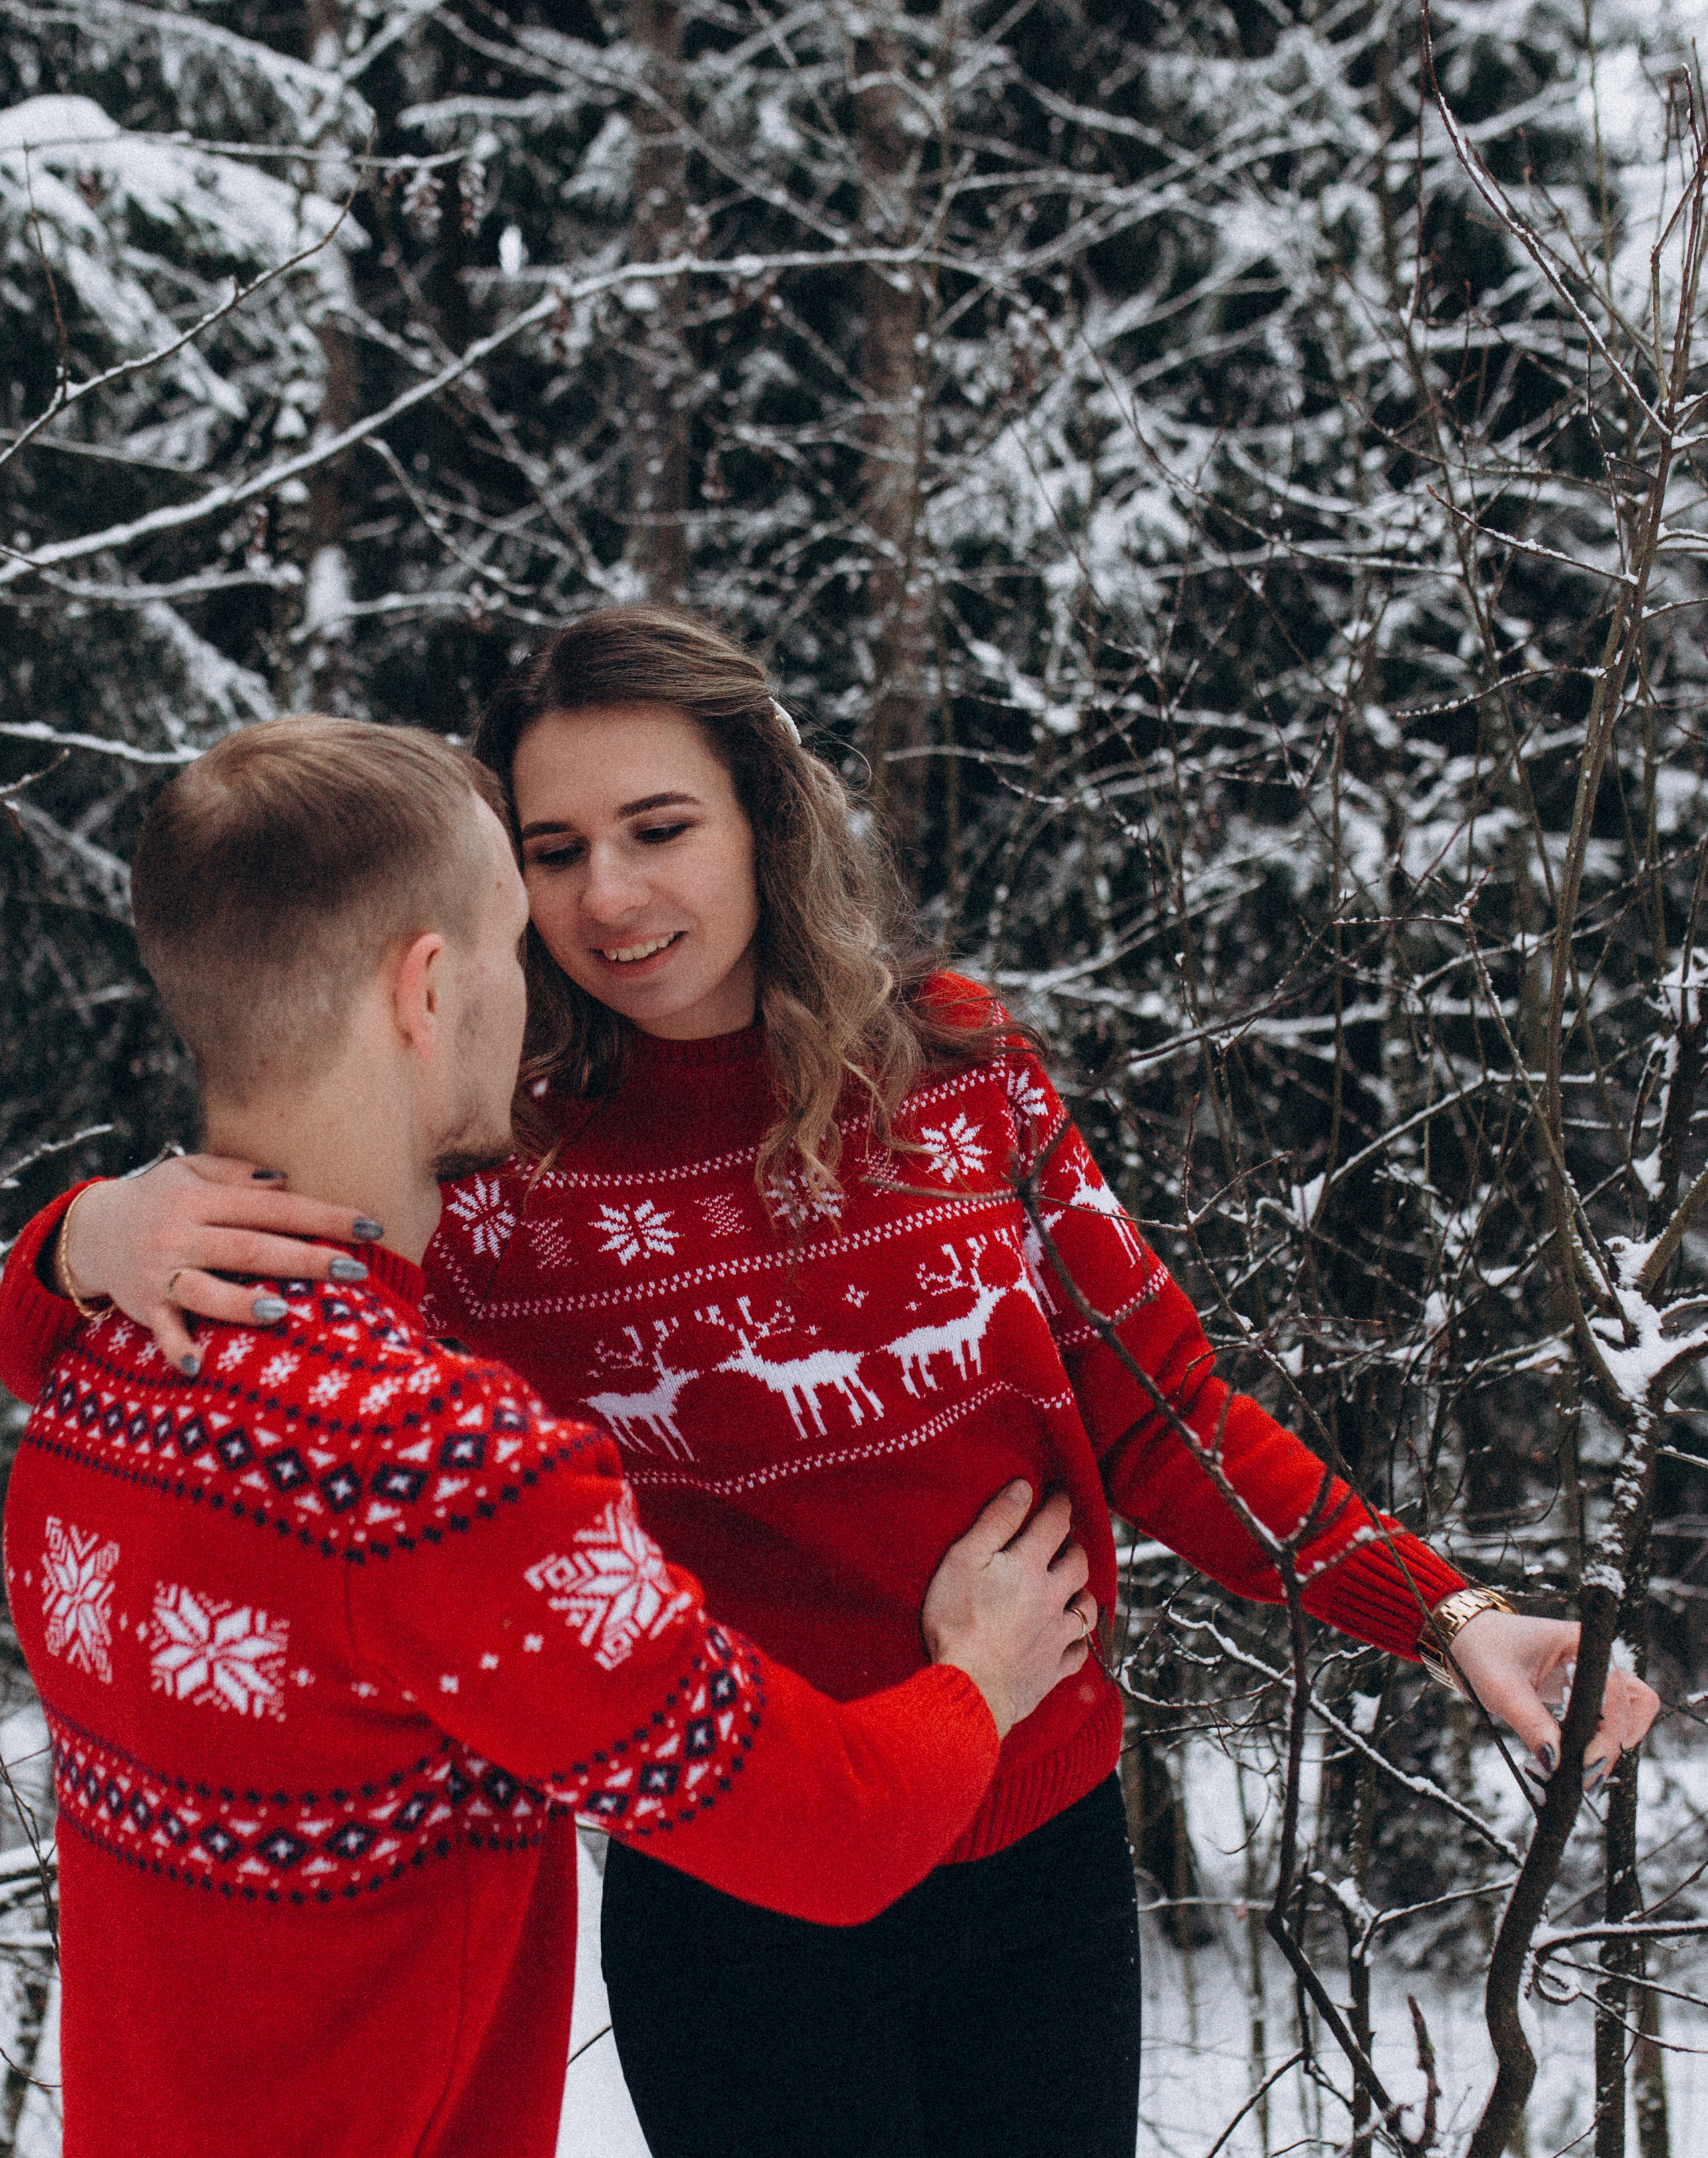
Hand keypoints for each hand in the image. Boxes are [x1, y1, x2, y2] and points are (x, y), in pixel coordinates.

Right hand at [59, 1156, 380, 1373]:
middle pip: (250, 1248)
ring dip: (242, 1302)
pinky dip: (178, 1348)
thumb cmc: (160, 1198)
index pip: (274, 1207)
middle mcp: (181, 1234)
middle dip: (306, 1258)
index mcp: (201, 1199)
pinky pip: (163, 1330)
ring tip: (283, 1310)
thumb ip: (237, 1175)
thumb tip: (285, 1180)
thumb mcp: (191, 1171)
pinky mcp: (143, 1307)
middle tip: (358, 1270)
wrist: (89, 1229)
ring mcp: (161, 1273)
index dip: (323, 1215)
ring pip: (206, 1289)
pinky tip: (198, 1366)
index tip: (371, 1227)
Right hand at [921, 1482, 1094, 1740]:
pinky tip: (1072, 1638)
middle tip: (1064, 1540)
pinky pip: (1079, 1652)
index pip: (1054, 1524)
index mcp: (1029, 1566)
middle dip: (1073, 1546)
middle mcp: (1051, 1597)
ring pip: (1086, 1606)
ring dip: (1082, 1591)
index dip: (1058, 1504)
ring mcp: (1056, 1635)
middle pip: (1078, 1563)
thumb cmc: (958, 1621)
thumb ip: (995, 1521)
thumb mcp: (964, 1559)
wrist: (969, 1686)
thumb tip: (1023, 1488)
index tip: (1058, 1495)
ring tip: (1073, 1586)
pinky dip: (1079, 1641)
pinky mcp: (1053, 1669)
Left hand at [1447, 1610, 1660, 1791]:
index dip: (1610, 1729)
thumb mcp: (1501, 1689)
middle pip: (1632, 1705)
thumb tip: (1556, 1763)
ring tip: (1585, 1772)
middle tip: (1586, 1778)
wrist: (1467, 1640)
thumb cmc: (1482, 1652)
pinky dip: (1602, 1742)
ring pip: (1629, 1713)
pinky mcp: (1585, 1692)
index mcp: (1579, 1644)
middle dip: (1613, 1744)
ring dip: (1614, 1744)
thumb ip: (1531, 1724)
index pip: (1616, 1691)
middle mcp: (1594, 1657)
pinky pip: (1609, 1719)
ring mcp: (1592, 1674)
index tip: (1589, 1762)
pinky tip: (1578, 1761)